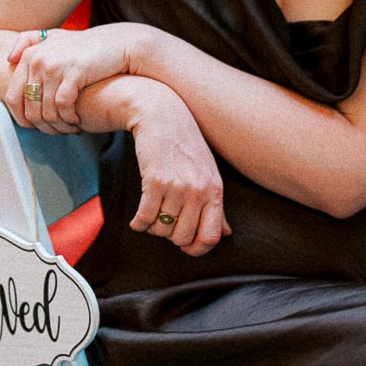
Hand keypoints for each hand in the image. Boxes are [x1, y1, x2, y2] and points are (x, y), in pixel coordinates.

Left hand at [5, 24, 142, 133]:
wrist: (118, 44)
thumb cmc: (87, 45)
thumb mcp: (54, 37)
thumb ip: (29, 42)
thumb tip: (9, 58)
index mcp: (30, 55)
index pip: (12, 97)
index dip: (21, 118)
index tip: (34, 127)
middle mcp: (38, 59)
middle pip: (28, 108)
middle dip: (41, 126)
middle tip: (55, 131)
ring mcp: (55, 66)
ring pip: (46, 110)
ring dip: (57, 125)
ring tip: (68, 128)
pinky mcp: (74, 72)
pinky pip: (63, 106)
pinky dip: (69, 118)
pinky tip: (77, 121)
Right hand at [126, 82, 230, 256]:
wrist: (163, 116)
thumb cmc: (186, 146)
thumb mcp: (208, 174)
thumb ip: (217, 207)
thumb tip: (227, 234)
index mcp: (215, 191)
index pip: (211, 237)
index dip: (196, 249)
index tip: (185, 245)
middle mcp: (198, 191)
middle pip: (182, 238)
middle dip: (170, 236)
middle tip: (164, 222)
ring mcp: (177, 186)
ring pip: (161, 230)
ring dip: (153, 228)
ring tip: (152, 213)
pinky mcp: (154, 181)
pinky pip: (144, 219)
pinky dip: (138, 223)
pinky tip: (138, 218)